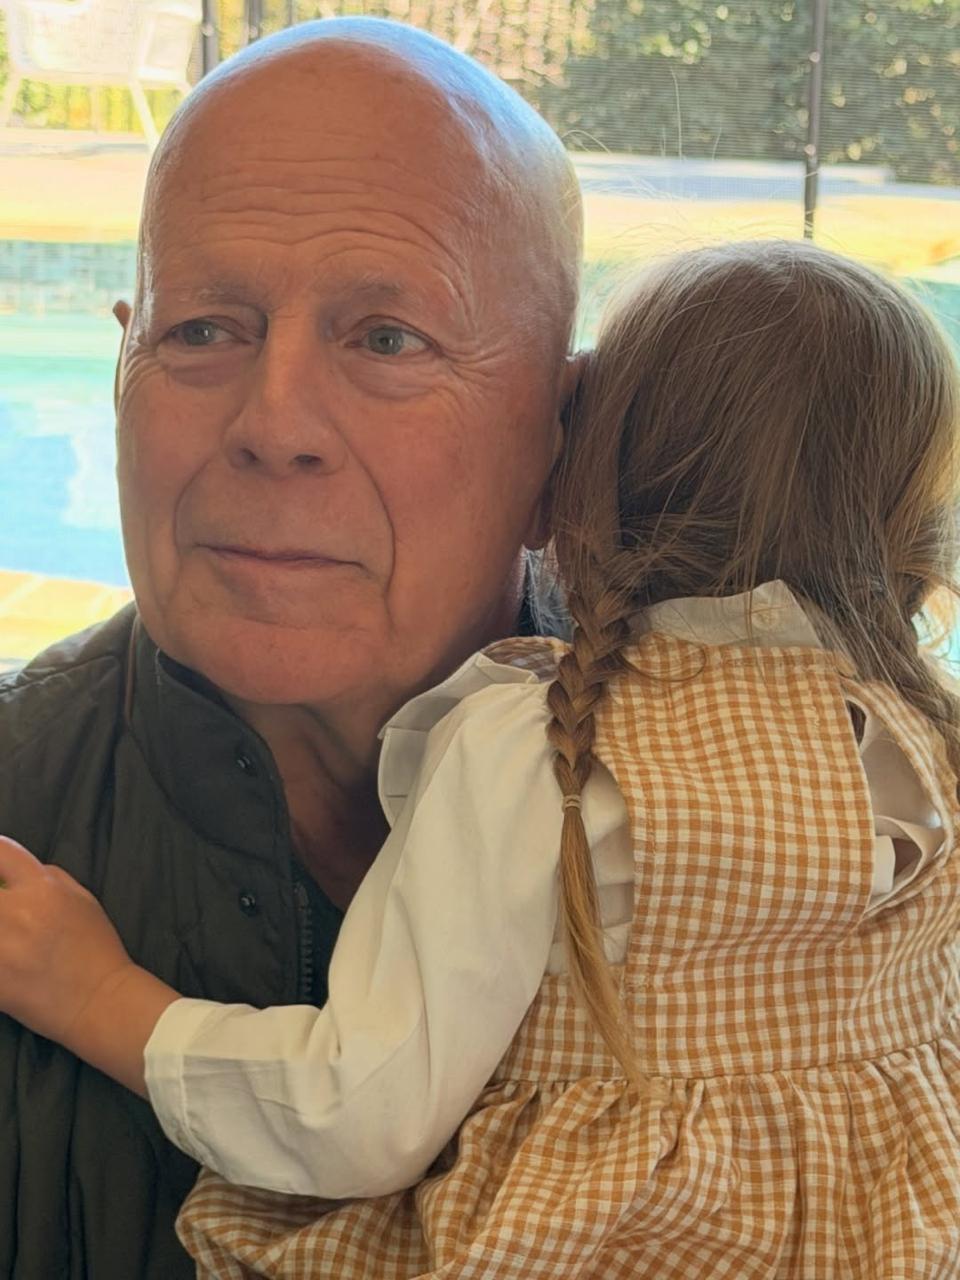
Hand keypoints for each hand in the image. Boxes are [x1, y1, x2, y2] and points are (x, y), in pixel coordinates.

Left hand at [0, 837, 134, 1045]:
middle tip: (2, 911)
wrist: (99, 1001)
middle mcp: (19, 913)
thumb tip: (15, 872)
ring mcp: (2, 950)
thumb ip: (50, 878)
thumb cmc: (95, 949)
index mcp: (44, 889)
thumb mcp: (84, 900)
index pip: (0, 852)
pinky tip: (6, 961)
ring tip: (6, 937)